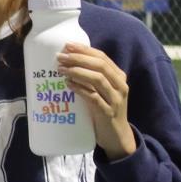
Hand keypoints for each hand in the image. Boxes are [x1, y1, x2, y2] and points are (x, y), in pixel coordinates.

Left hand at [57, 43, 134, 157]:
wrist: (116, 136)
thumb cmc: (104, 110)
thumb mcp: (101, 91)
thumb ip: (90, 78)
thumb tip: (65, 63)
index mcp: (119, 77)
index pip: (102, 57)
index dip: (84, 50)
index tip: (67, 45)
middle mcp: (120, 86)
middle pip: (100, 66)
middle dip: (78, 58)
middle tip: (60, 56)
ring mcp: (115, 100)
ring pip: (98, 79)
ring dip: (77, 72)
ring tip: (61, 69)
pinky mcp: (108, 113)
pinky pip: (94, 98)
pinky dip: (80, 89)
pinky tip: (69, 84)